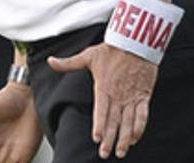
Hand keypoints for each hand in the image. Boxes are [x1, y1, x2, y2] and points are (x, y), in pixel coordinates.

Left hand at [49, 44, 156, 158]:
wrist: (136, 41)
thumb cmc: (111, 49)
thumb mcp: (88, 56)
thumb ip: (69, 63)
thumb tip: (50, 61)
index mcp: (104, 87)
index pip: (101, 110)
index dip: (100, 125)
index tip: (97, 139)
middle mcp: (118, 95)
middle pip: (114, 121)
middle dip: (110, 139)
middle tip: (105, 153)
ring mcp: (132, 97)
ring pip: (129, 122)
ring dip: (125, 138)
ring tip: (121, 152)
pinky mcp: (143, 95)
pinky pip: (143, 115)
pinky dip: (139, 128)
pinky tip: (135, 138)